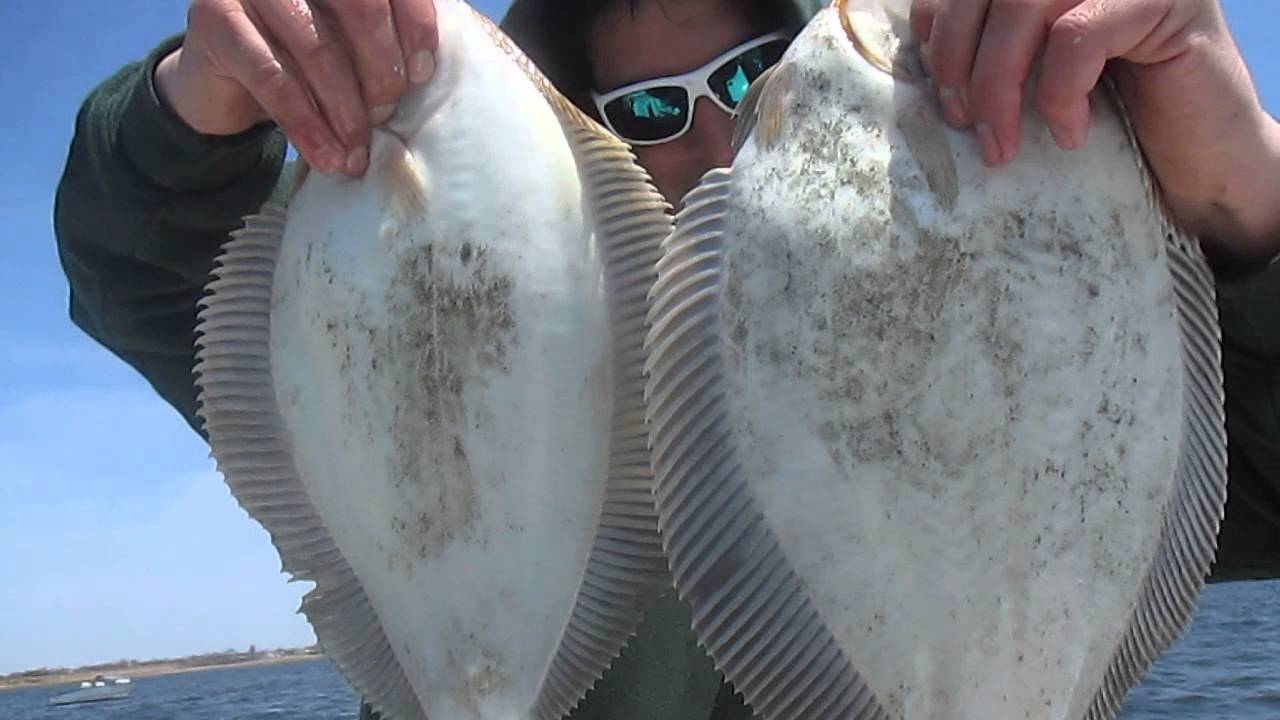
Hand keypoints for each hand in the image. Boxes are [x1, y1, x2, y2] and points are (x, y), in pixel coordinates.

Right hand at [155, 0, 438, 176]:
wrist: (226, 83)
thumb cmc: (305, 63)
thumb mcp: (349, 47)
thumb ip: (385, 43)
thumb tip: (431, 75)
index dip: (414, 23)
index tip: (424, 74)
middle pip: (357, 5)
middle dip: (380, 66)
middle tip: (388, 113)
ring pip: (316, 46)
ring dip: (344, 107)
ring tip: (358, 151)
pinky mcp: (215, 19)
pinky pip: (272, 77)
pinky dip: (306, 124)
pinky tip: (327, 156)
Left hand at [910, 0, 1279, 261]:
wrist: (1198, 168)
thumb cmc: (1112, 129)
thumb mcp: (1032, 83)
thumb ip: (990, 53)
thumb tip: (920, 59)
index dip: (938, 26)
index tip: (938, 89)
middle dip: (958, 59)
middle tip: (963, 124)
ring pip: (1023, 3)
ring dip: (995, 81)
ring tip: (1001, 143)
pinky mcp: (1165, 2)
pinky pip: (1078, 36)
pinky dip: (1058, 92)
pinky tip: (1070, 134)